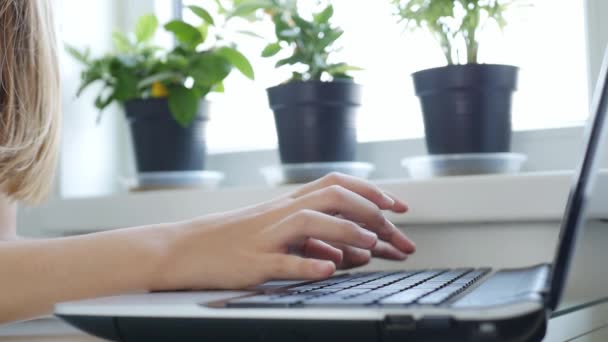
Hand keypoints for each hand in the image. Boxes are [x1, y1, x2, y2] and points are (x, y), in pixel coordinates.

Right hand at [150, 173, 414, 290]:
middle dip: (369, 208)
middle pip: (329, 195)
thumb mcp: (280, 236)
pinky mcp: (251, 263)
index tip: (399, 207)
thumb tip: (359, 254)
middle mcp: (280, 213)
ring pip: (308, 222)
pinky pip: (281, 262)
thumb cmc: (235, 241)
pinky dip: (307, 264)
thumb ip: (318, 241)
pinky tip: (327, 270)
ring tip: (371, 245)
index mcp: (288, 204)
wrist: (186, 249)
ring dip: (344, 231)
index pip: (336, 184)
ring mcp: (266, 237)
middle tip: (396, 228)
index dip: (371, 191)